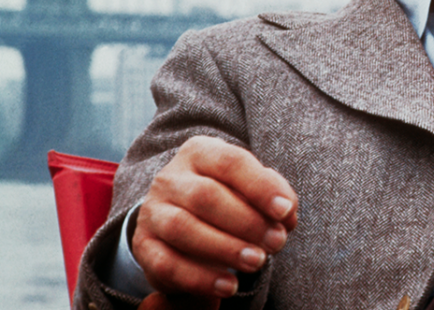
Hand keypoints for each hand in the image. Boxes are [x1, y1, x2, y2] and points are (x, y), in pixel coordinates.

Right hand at [131, 136, 298, 297]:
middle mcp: (171, 177)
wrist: (179, 215)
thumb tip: (286, 216)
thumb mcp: (250, 187)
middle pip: (206, 196)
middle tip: (277, 242)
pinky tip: (229, 285)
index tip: (285, 210)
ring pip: (183, 228)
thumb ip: (272, 195)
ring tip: (257, 262)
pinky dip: (200, 278)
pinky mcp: (144, 245)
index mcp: (200, 152)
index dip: (261, 187)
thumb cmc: (227, 196)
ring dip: (225, 248)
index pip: (231, 163)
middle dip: (247, 222)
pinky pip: (167, 264)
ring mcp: (153, 210)